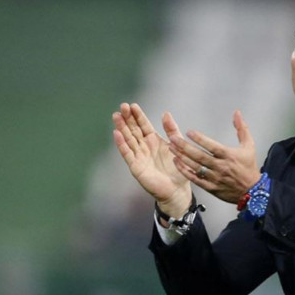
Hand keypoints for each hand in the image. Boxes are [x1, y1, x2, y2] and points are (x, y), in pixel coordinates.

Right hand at [112, 103, 191, 217]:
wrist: (177, 189)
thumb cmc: (177, 168)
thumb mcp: (177, 145)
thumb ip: (171, 130)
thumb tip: (165, 113)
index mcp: (153, 140)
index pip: (143, 125)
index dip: (138, 115)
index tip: (132, 105)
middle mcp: (144, 146)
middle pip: (133, 130)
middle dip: (128, 118)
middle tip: (122, 106)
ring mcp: (138, 156)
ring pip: (128, 139)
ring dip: (121, 128)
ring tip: (116, 116)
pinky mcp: (135, 166)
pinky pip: (127, 154)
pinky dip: (121, 144)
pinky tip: (116, 134)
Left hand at [169, 110, 260, 203]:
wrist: (252, 191)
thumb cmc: (249, 167)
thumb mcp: (249, 145)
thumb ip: (242, 128)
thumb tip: (237, 113)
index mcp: (229, 156)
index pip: (212, 146)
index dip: (200, 139)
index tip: (189, 132)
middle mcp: (221, 167)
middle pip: (200, 156)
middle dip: (185, 147)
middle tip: (173, 139)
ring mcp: (215, 178)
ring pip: (195, 167)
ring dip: (182, 157)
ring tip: (172, 148)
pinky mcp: (211, 187)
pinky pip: (195, 179)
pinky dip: (185, 171)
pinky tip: (177, 163)